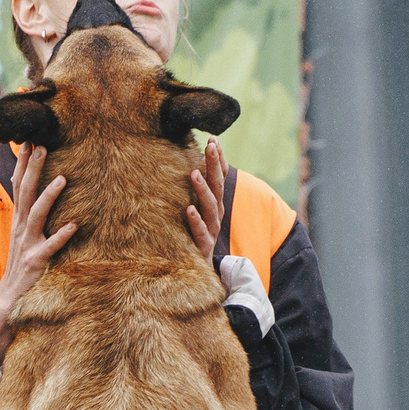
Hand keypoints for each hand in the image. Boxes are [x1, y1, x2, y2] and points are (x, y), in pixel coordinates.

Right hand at [0, 145, 72, 363]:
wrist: (7, 301)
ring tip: (63, 178)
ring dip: (49, 196)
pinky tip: (75, 225)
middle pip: (26, 192)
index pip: (19, 185)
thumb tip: (31, 192)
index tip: (27, 139)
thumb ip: (27, 215)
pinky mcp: (37, 263)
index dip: (22, 163)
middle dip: (32, 168)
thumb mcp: (22, 237)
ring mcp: (28, 245)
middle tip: (41, 144)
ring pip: (37, 215)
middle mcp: (21, 228)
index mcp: (18, 220)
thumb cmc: (20, 267)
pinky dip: (62, 236)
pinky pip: (51, 247)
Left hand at [185, 136, 227, 260]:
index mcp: (216, 203)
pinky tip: (188, 210)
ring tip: (194, 173)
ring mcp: (211, 230)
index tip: (213, 139)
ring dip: (203, 189)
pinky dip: (195, 221)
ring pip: (210, 207)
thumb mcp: (199, 210)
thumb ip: (198, 190)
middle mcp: (217, 214)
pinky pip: (200, 232)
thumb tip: (190, 163)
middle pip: (218, 186)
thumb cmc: (197, 235)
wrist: (198, 270)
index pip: (220, 177)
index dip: (219, 159)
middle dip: (215, 165)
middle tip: (210, 146)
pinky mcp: (203, 246)